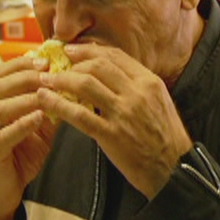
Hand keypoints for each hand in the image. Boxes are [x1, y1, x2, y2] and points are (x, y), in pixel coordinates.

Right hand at [0, 55, 57, 219]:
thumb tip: (69, 87)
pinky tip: (38, 118)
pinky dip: (21, 125)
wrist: (1, 196)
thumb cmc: (18, 160)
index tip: (44, 58)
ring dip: (24, 97)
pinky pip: (3, 137)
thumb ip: (48, 109)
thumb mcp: (37, 130)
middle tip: (47, 72)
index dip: (20, 64)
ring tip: (46, 93)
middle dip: (24, 76)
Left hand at [35, 45, 190, 197]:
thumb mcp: (159, 102)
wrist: (174, 169)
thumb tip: (110, 72)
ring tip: (46, 81)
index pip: (115, 56)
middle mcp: (137, 93)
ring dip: (61, 80)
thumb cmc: (166, 137)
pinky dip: (59, 105)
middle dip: (72, 62)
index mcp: (149, 82)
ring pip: (86, 85)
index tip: (71, 49)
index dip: (89, 49)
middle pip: (98, 65)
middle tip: (55, 65)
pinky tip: (46, 101)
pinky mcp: (112, 136)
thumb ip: (137, 86)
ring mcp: (124, 114)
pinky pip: (79, 116)